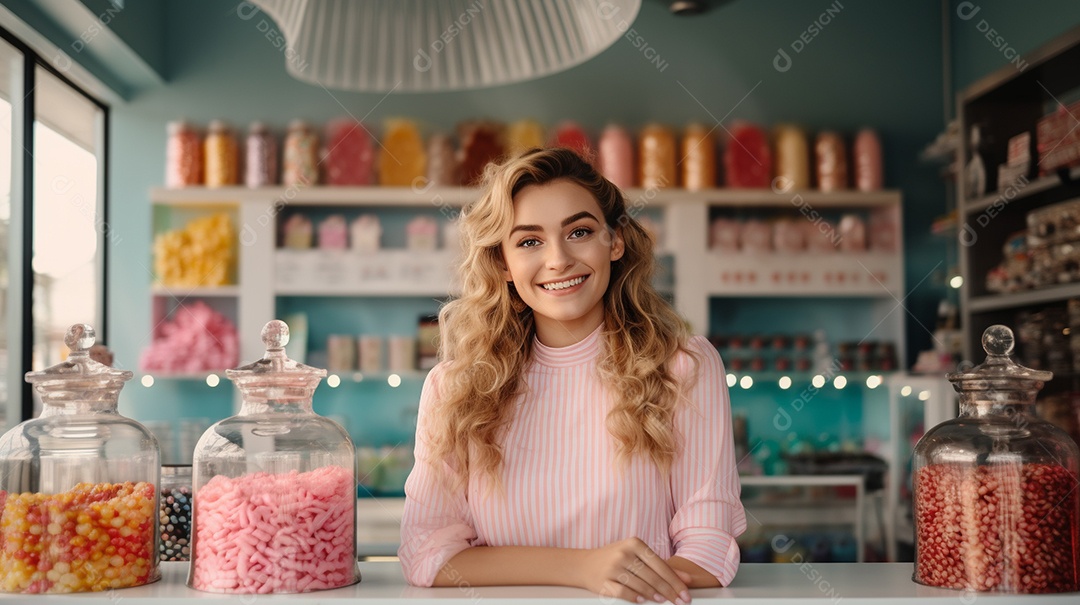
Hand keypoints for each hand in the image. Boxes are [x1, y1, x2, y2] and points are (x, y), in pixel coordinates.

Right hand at [576, 538, 692, 603]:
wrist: (583, 564)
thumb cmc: (614, 558)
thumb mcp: (637, 555)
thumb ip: (660, 565)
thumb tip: (686, 578)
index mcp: (634, 543)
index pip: (660, 565)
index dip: (675, 581)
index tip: (686, 593)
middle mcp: (623, 553)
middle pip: (652, 576)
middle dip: (669, 591)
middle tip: (680, 601)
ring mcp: (613, 567)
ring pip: (640, 585)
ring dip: (654, 595)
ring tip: (663, 600)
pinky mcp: (604, 581)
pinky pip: (623, 592)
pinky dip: (635, 597)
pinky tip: (643, 600)